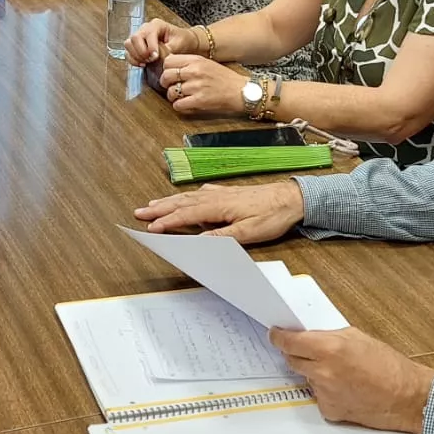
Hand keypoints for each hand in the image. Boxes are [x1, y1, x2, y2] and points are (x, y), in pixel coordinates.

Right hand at [126, 19, 198, 64]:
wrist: (185, 43)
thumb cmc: (183, 41)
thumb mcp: (179, 44)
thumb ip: (167, 49)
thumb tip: (155, 55)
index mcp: (157, 25)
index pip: (147, 34)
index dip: (150, 47)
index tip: (155, 57)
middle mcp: (146, 28)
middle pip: (134, 38)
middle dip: (141, 52)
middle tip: (151, 60)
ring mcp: (140, 36)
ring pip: (129, 44)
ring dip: (136, 56)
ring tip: (147, 62)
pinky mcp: (137, 45)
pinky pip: (128, 52)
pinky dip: (133, 59)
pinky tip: (142, 64)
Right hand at [133, 179, 304, 241]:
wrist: (293, 198)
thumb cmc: (273, 215)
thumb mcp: (249, 231)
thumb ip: (222, 235)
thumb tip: (198, 240)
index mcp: (219, 205)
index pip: (186, 214)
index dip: (167, 221)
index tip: (150, 226)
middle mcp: (217, 196)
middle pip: (182, 202)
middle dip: (160, 208)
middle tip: (139, 212)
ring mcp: (222, 193)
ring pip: (190, 196)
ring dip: (170, 201)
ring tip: (153, 204)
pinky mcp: (230, 192)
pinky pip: (202, 193)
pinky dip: (189, 195)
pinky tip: (188, 195)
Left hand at [158, 53, 245, 117]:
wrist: (241, 91)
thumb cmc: (225, 78)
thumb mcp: (207, 63)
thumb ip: (190, 64)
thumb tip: (171, 68)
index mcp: (196, 60)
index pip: (168, 61)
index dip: (166, 69)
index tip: (170, 73)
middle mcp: (195, 71)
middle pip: (166, 76)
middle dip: (166, 83)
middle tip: (171, 86)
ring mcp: (196, 86)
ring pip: (171, 92)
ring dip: (173, 96)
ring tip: (180, 97)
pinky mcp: (199, 101)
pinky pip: (178, 105)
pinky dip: (179, 106)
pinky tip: (185, 104)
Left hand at [269, 326, 433, 433]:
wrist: (407, 397)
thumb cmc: (389, 367)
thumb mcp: (358, 338)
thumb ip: (330, 337)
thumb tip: (311, 338)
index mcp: (328, 349)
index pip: (288, 342)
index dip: (279, 337)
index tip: (276, 335)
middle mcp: (322, 372)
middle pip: (292, 360)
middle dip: (298, 354)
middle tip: (313, 352)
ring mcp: (324, 393)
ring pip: (306, 378)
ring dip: (316, 373)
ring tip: (342, 373)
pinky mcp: (329, 410)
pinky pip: (318, 396)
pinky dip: (326, 391)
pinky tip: (346, 389)